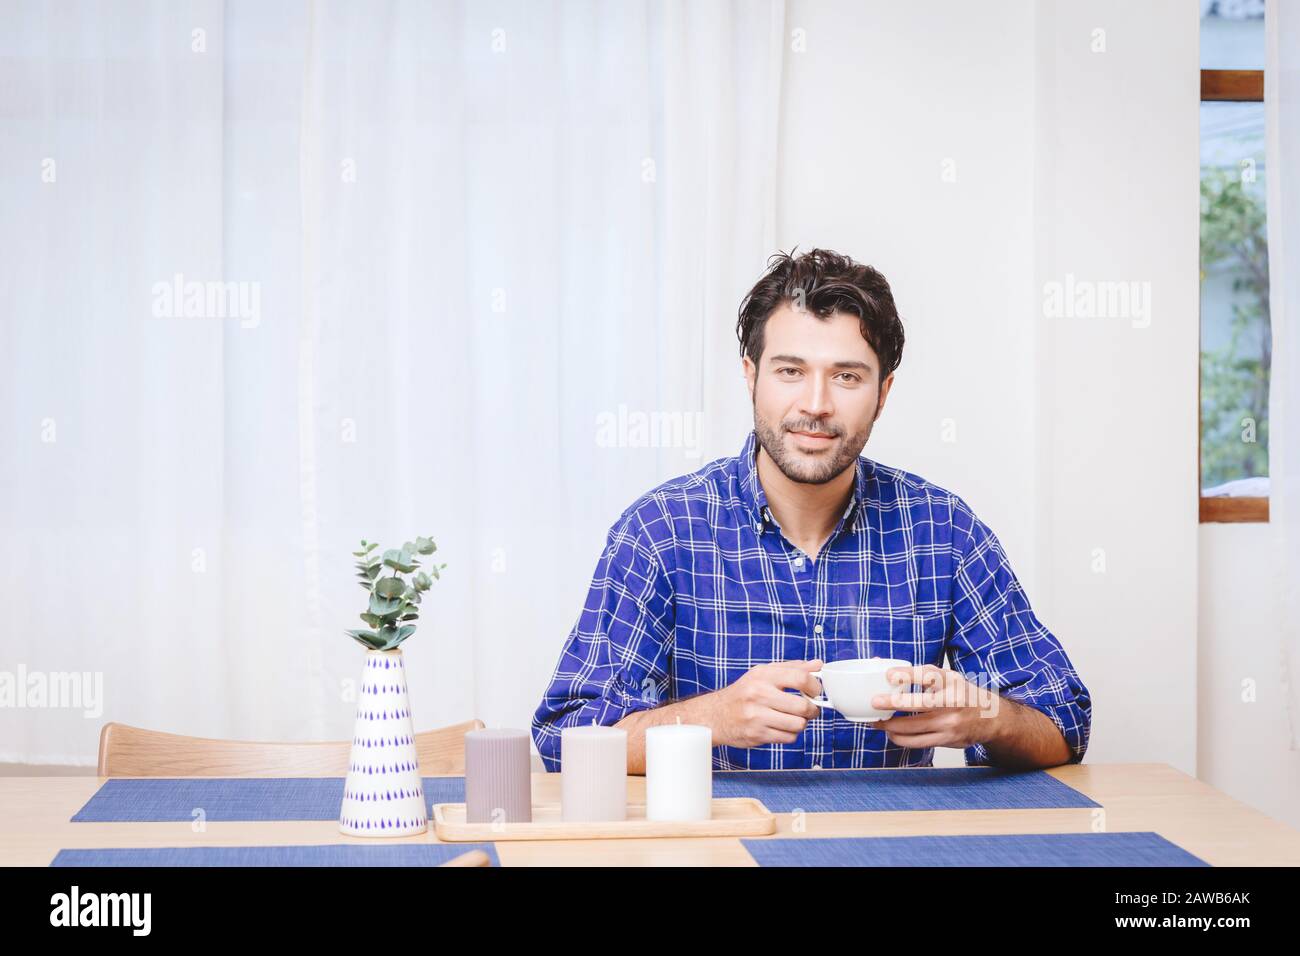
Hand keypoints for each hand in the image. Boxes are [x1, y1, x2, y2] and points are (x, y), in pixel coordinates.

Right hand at [709, 659, 823, 748]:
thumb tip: (818, 665)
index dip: (815, 687)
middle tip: (809, 709)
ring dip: (801, 723)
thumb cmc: (744, 693)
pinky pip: (788, 738)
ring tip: (793, 718)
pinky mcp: (757, 734)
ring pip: (798, 724)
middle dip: (812, 710)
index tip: (816, 691)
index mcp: (762, 675)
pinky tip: (781, 727)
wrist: (716, 715)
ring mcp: (756, 716)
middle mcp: (758, 694)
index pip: (800, 678)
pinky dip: (790, 734)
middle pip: (802, 706)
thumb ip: (792, 668)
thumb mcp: (764, 673)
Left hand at [871, 664, 1001, 749]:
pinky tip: (891, 734)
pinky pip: (919, 742)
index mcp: (951, 682)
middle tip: (875, 702)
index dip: (907, 674)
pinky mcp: (947, 739)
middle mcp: (952, 702)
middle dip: (894, 703)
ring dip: (891, 725)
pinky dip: (901, 739)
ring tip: (876, 721)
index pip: (929, 675)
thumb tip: (882, 664)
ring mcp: (950, 723)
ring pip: (915, 726)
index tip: (888, 674)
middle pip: (920, 703)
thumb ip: (920, 673)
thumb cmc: (961, 694)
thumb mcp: (948, 677)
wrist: (991, 719)